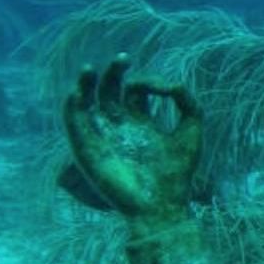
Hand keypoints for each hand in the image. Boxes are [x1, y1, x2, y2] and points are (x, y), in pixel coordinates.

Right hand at [63, 53, 201, 220]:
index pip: (135, 93)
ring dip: (85, 84)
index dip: (145, 81)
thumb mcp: (190, 129)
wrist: (161, 204)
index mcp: (143, 125)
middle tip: (123, 58)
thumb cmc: (178, 172)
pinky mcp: (87, 150)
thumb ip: (185, 100)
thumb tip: (167, 83)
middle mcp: (120, 129)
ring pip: (87, 104)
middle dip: (114, 73)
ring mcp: (102, 138)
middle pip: (109, 93)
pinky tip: (78, 91)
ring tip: (89, 68)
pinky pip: (74, 124)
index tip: (162, 87)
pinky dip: (72, 106)